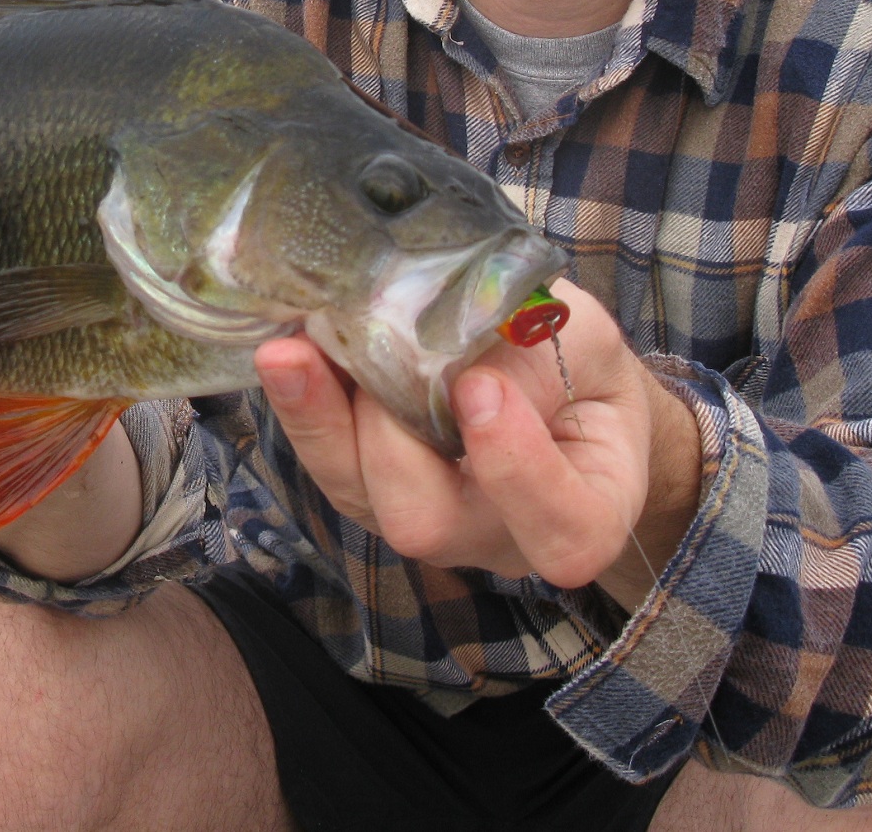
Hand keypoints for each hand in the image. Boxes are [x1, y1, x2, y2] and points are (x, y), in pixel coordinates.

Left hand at [253, 279, 700, 606]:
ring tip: (293, 350)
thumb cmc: (580, 367)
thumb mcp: (582, 340)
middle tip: (380, 353)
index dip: (519, 471)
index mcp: (583, 512)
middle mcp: (493, 536)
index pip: (563, 530)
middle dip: (390, 440)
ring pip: (357, 496)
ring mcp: (421, 516)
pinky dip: (303, 402)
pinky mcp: (365, 486)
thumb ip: (535, 345)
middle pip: (427, 523)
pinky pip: (325, 459)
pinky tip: (288, 346)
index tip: (483, 388)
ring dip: (320, 419)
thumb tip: (444, 335)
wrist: (549, 378)